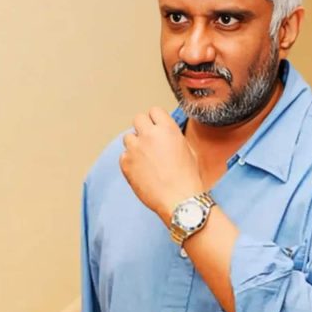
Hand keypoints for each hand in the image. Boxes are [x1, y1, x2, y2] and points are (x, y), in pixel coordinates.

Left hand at [120, 107, 203, 224]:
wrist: (180, 200)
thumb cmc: (187, 178)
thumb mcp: (188, 149)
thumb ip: (172, 137)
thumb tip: (163, 134)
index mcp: (168, 129)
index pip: (154, 111)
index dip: (156, 120)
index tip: (156, 128)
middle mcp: (149, 135)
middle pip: (138, 119)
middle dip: (143, 128)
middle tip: (149, 141)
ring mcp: (135, 149)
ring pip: (128, 137)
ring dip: (135, 145)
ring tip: (146, 159)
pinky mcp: (126, 164)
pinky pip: (123, 156)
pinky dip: (130, 162)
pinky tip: (142, 171)